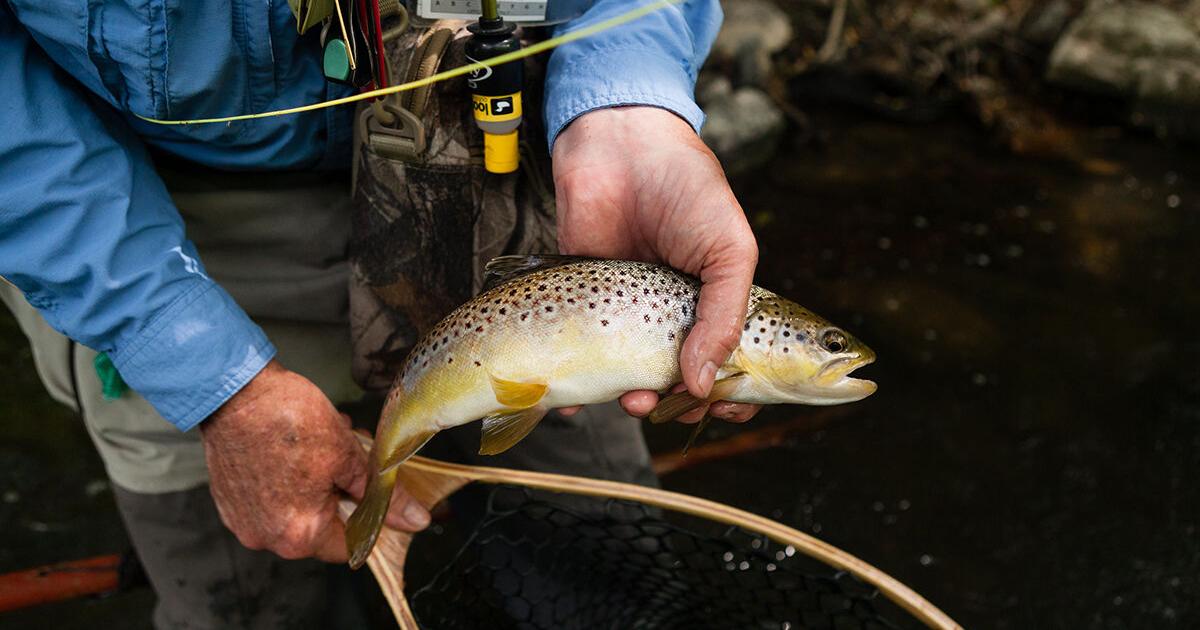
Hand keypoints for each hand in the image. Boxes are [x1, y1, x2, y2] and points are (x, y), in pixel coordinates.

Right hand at [199, 360, 429, 561]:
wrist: (235, 391)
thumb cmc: (286, 419)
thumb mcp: (349, 456)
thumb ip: (383, 496)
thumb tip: (414, 520)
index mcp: (298, 535)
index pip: (350, 545)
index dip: (370, 516)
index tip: (376, 493)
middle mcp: (266, 537)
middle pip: (323, 526)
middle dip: (344, 492)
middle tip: (351, 457)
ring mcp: (244, 521)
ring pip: (298, 510)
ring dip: (318, 482)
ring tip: (324, 445)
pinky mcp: (230, 502)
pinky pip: (271, 501)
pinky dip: (289, 481)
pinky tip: (298, 450)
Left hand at [552, 106, 760, 423]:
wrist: (618, 143)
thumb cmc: (687, 190)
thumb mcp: (728, 250)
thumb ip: (724, 316)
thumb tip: (703, 384)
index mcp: (715, 304)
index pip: (732, 365)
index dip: (733, 395)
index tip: (724, 408)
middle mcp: (671, 316)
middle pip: (681, 384)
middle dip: (679, 406)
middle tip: (672, 406)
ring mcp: (625, 313)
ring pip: (630, 379)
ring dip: (634, 402)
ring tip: (634, 401)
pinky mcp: (581, 305)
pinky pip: (578, 358)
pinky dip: (573, 389)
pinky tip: (575, 403)